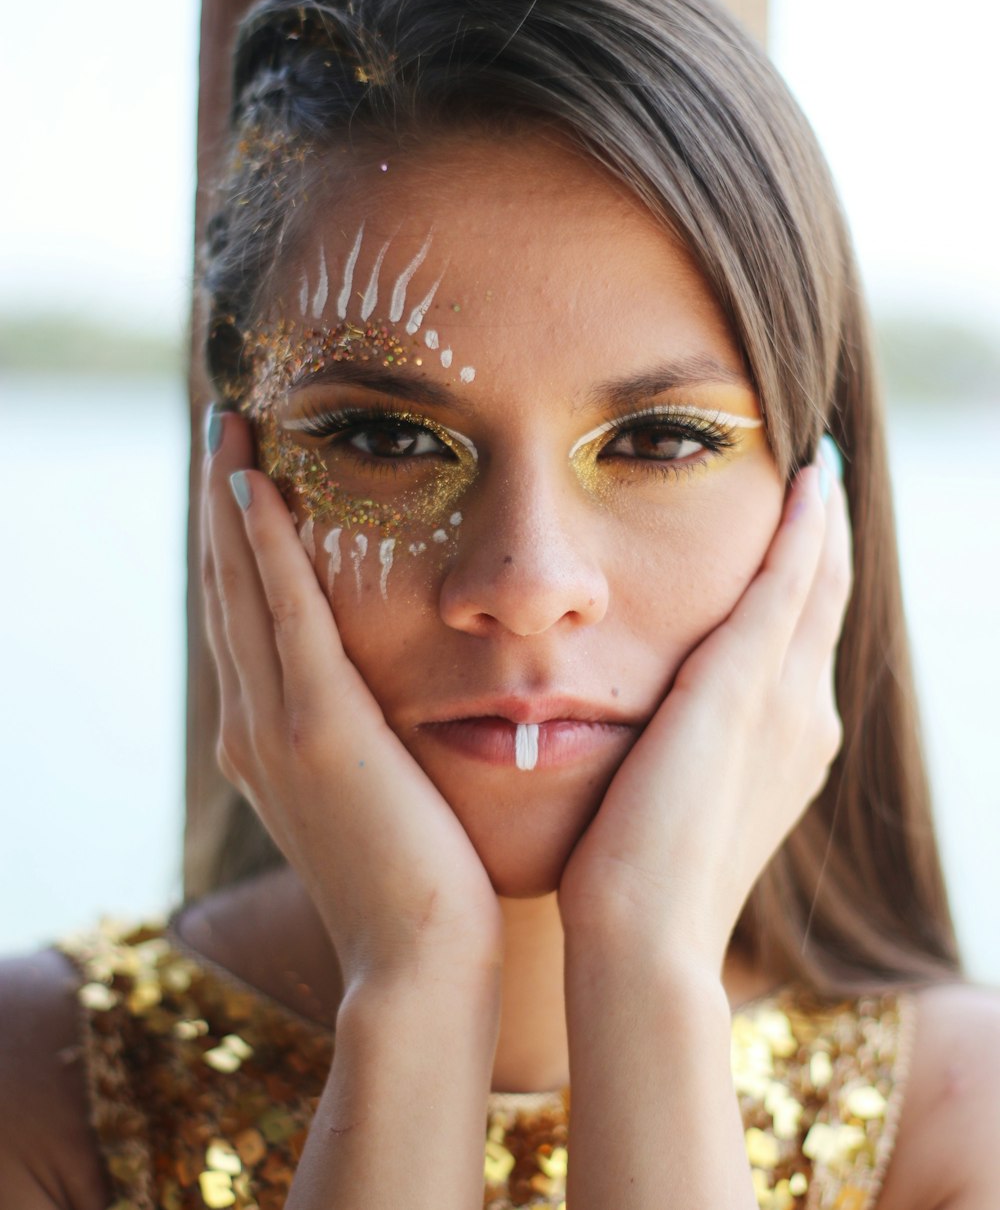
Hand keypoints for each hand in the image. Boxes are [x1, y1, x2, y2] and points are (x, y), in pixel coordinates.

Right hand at [201, 410, 501, 984]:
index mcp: (269, 743)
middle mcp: (253, 728)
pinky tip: (257, 486)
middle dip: (222, 510)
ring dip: (231, 507)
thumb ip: (371, 742)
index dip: (237, 549)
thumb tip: (397, 701)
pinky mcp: (317, 728)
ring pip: (241, 589)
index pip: (248, 623)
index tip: (247, 481)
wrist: (420, 962)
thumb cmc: (424, 884)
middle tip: (225, 433)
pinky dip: (263, 549)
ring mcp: (276, 728)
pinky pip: (284, 615)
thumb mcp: (381, 796)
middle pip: (228, 592)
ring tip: (230, 434)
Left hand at [557, 453, 851, 971]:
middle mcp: (804, 718)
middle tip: (818, 474)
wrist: (641, 938)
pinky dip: (800, 534)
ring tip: (815, 466)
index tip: (798, 527)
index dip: (806, 582)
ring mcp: (784, 704)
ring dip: (817, 524)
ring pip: (815, 587)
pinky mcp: (742, 691)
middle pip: (824, 604)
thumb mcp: (666, 799)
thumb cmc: (633, 882)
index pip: (801, 642)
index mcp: (786, 745)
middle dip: (823, 540)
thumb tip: (642, 725)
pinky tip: (803, 482)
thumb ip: (673, 752)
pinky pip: (785, 588)